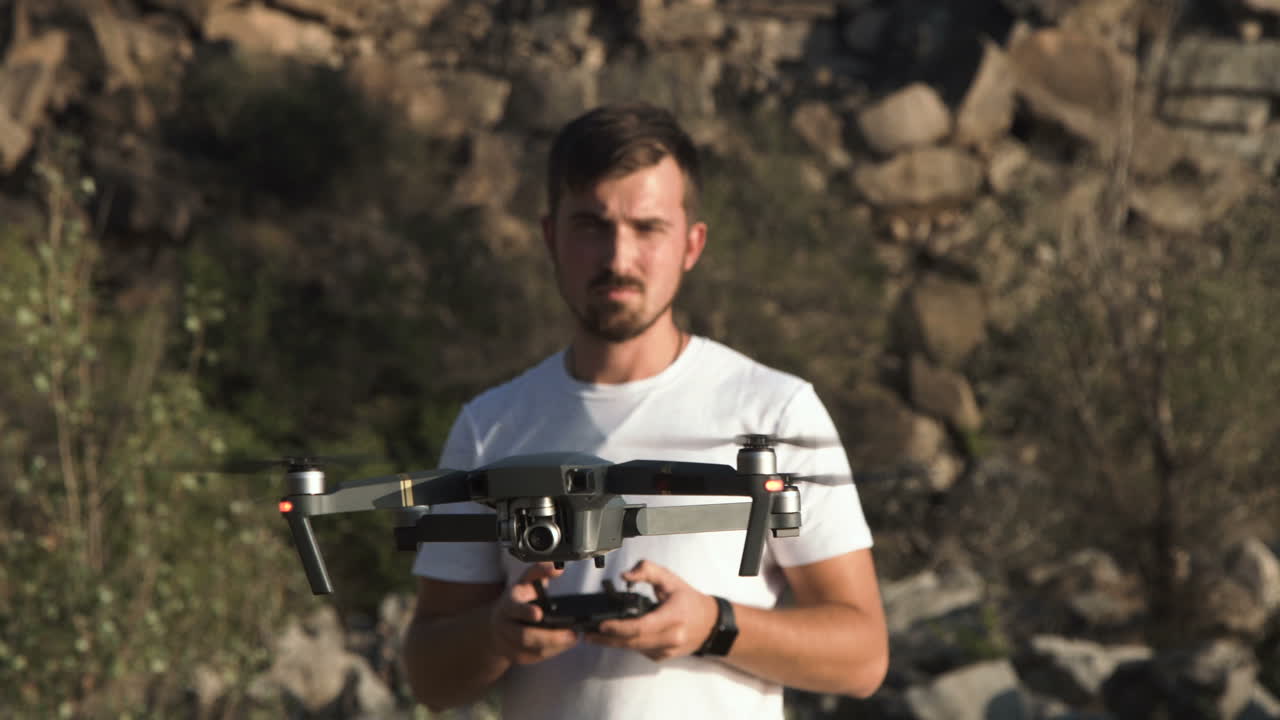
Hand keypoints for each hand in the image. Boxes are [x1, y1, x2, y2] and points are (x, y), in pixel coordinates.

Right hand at [490, 563, 579, 664]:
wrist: (498, 623)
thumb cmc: (518, 599)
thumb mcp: (525, 582)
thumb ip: (540, 571)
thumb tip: (557, 568)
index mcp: (508, 605)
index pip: (514, 609)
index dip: (525, 612)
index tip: (539, 614)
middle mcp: (505, 626)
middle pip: (524, 636)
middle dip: (549, 637)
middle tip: (572, 634)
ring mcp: (509, 644)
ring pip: (532, 651)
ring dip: (554, 646)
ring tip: (573, 638)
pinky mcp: (516, 656)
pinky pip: (535, 658)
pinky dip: (552, 652)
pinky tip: (564, 644)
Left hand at [585, 559, 718, 660]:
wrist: (709, 623)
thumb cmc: (688, 600)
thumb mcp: (670, 579)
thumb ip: (647, 570)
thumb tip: (625, 575)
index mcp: (674, 616)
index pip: (642, 626)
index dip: (620, 628)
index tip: (602, 625)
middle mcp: (672, 637)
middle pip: (633, 641)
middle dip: (608, 639)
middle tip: (588, 634)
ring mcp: (667, 650)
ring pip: (634, 648)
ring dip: (613, 643)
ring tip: (594, 637)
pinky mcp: (663, 657)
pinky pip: (640, 651)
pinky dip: (627, 644)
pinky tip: (616, 638)